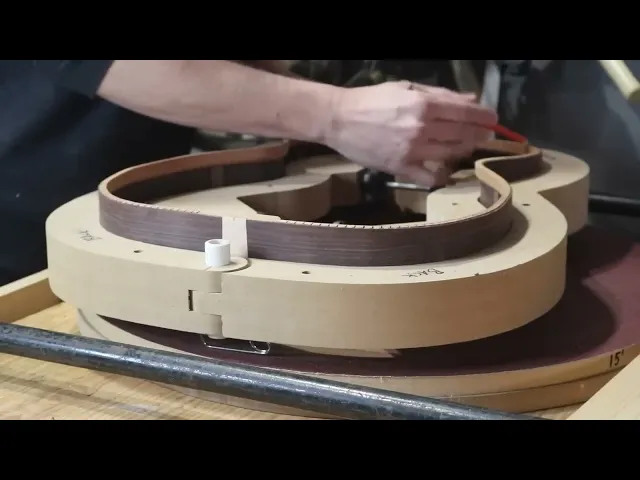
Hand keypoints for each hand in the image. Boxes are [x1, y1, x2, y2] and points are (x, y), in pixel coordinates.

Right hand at [324, 81, 497, 186]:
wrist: (339, 119)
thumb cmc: (372, 100)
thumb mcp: (406, 88)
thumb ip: (440, 94)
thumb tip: (470, 100)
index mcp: (423, 104)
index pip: (466, 113)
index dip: (485, 117)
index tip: (493, 119)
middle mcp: (421, 128)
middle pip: (464, 134)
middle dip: (480, 134)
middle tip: (485, 134)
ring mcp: (412, 151)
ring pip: (452, 155)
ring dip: (464, 151)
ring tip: (464, 146)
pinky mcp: (401, 168)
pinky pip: (430, 177)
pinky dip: (442, 175)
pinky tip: (443, 169)